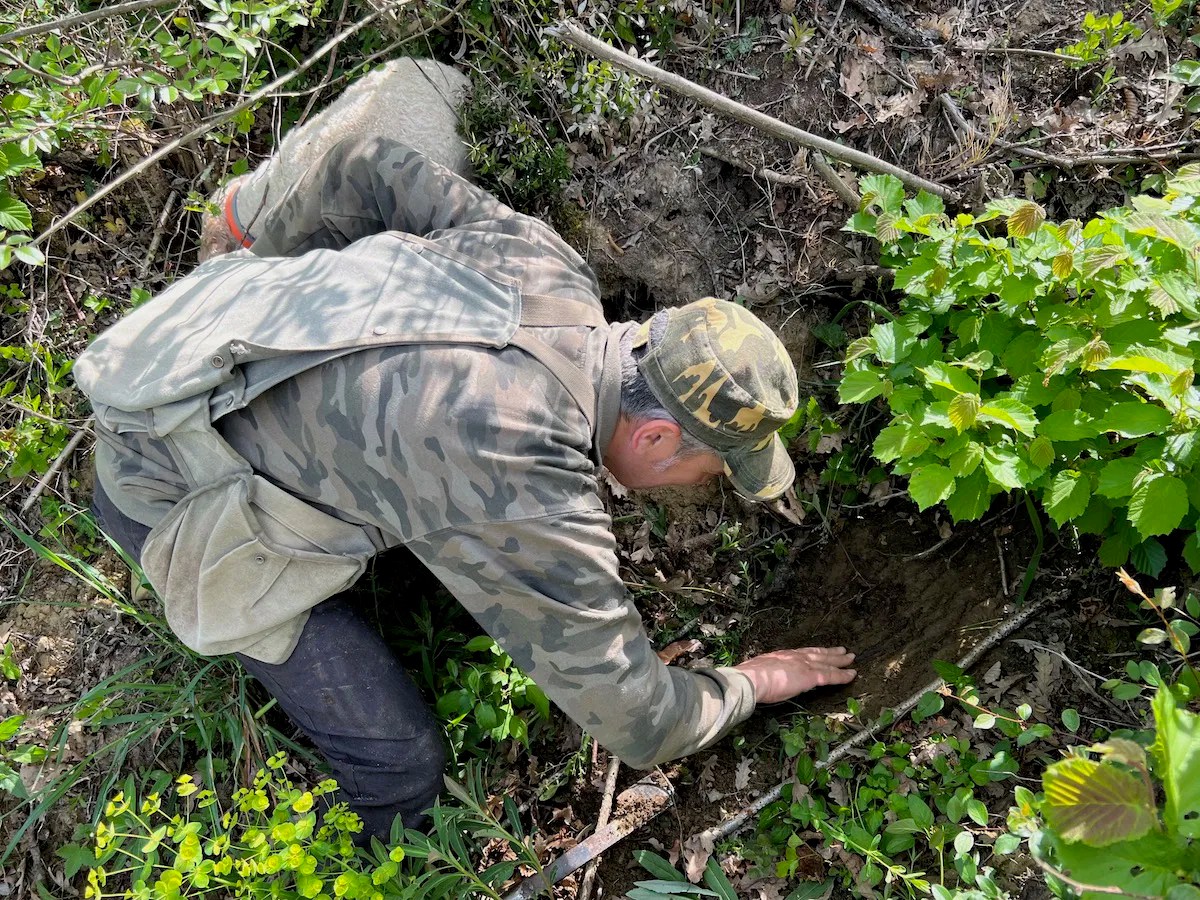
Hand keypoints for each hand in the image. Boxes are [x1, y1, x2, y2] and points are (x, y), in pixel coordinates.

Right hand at [734, 647, 856, 704]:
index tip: (820, 651)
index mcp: (783, 656)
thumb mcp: (761, 671)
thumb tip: (768, 679)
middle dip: (831, 653)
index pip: (803, 653)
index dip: (814, 652)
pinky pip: (831, 676)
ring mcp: (804, 665)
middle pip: (818, 653)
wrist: (751, 679)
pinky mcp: (810, 676)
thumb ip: (769, 673)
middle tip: (843, 651)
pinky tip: (852, 675)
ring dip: (840, 661)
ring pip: (827, 662)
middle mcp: (795, 657)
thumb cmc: (751, 679)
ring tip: (850, 659)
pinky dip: (842, 675)